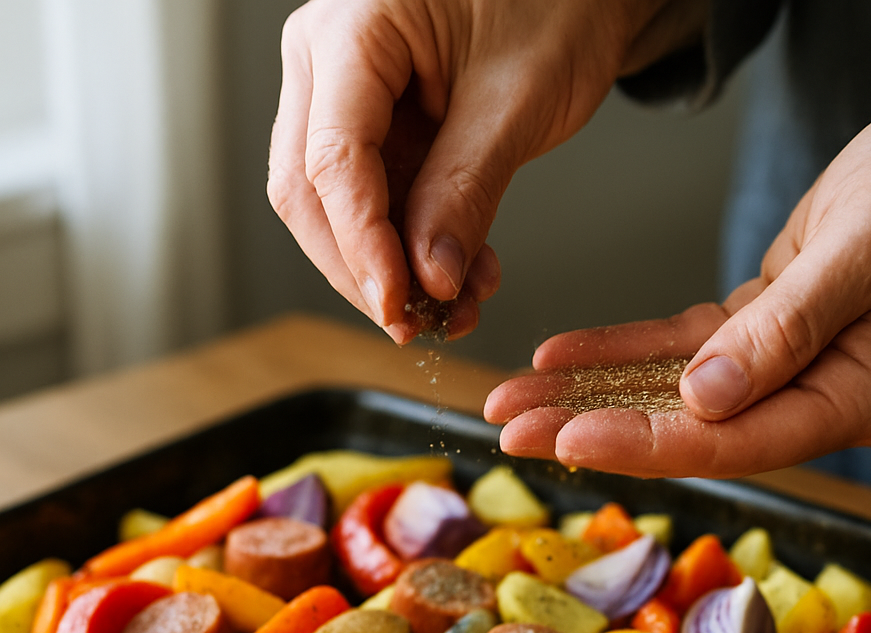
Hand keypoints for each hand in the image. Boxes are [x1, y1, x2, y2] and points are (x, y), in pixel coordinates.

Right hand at [269, 0, 701, 342]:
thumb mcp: (517, 100)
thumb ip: (466, 189)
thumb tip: (430, 275)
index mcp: (353, 28)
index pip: (330, 161)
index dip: (362, 248)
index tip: (399, 307)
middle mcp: (329, 59)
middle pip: (312, 192)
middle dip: (365, 270)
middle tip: (417, 323)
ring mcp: (346, 92)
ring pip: (338, 208)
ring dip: (394, 268)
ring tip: (458, 304)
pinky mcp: (375, 124)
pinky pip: (378, 200)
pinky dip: (415, 247)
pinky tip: (460, 274)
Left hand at [486, 66, 870, 474]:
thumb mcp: (868, 248)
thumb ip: (788, 329)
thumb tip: (704, 399)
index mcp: (854, 399)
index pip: (732, 439)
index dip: (645, 443)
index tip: (567, 438)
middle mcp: (814, 398)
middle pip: (686, 429)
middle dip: (592, 427)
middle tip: (508, 426)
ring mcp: (787, 370)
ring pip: (669, 393)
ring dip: (587, 395)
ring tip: (512, 398)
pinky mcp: (763, 332)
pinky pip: (679, 348)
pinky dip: (620, 352)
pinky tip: (562, 356)